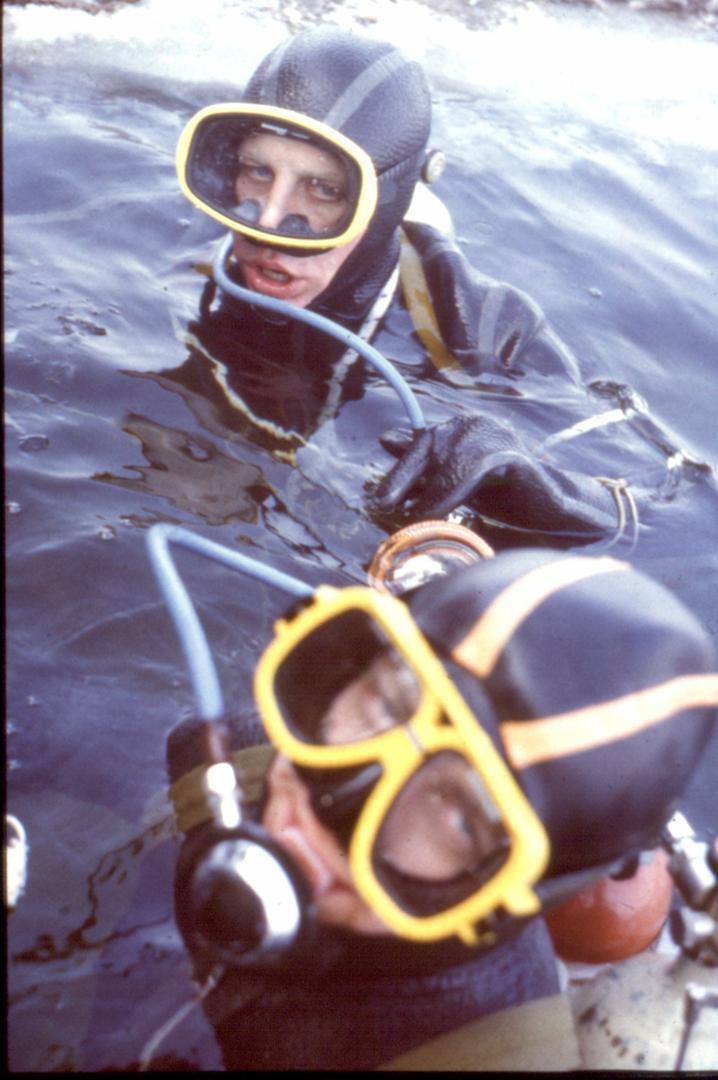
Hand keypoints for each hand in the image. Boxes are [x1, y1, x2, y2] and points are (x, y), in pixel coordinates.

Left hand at [371, 415, 521, 517]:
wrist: (551, 506)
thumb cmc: (503, 493)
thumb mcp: (456, 480)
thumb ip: (426, 464)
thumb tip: (386, 439)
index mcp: (460, 429)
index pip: (420, 445)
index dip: (399, 472)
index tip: (379, 499)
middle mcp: (476, 426)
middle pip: (430, 445)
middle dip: (404, 476)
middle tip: (384, 504)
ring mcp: (497, 436)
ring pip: (452, 457)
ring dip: (430, 490)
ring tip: (416, 517)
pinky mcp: (514, 455)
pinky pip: (478, 467)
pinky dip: (455, 488)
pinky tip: (442, 511)